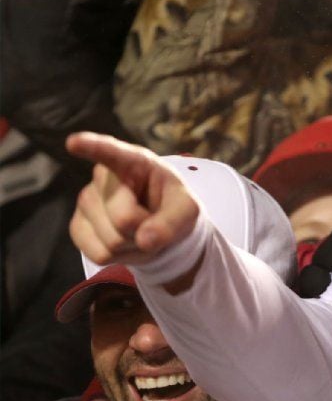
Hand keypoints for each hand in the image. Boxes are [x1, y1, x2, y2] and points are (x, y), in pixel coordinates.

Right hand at [66, 132, 199, 266]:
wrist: (159, 225)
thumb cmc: (172, 207)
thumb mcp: (187, 210)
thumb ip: (173, 223)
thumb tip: (145, 240)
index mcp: (134, 162)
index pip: (111, 152)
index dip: (92, 146)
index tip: (75, 142)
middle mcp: (103, 177)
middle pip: (124, 219)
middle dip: (145, 229)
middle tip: (153, 221)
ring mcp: (86, 201)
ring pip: (112, 241)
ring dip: (135, 246)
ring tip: (142, 230)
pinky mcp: (77, 227)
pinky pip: (100, 255)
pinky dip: (121, 258)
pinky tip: (127, 242)